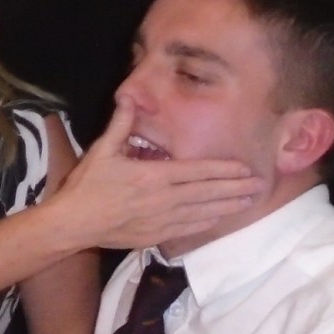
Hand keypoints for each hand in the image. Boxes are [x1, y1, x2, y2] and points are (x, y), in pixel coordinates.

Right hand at [53, 103, 263, 251]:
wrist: (73, 223)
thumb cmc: (87, 186)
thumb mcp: (102, 151)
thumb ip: (120, 125)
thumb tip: (128, 97)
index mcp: (153, 176)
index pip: (196, 171)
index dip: (223, 170)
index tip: (244, 167)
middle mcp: (163, 199)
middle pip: (207, 193)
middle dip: (235, 188)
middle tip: (259, 185)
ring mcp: (161, 220)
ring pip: (202, 212)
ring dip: (227, 206)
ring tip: (249, 201)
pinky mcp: (155, 235)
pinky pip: (188, 228)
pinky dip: (207, 222)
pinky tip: (220, 218)